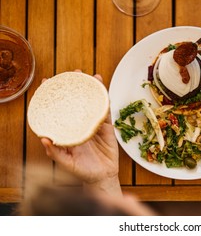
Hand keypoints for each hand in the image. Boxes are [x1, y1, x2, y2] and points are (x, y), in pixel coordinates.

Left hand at [40, 73, 120, 195]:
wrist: (102, 176)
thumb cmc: (82, 171)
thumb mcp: (66, 162)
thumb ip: (55, 152)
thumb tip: (43, 139)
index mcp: (68, 130)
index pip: (58, 108)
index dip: (53, 95)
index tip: (47, 81)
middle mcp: (80, 123)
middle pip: (76, 100)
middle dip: (75, 85)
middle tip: (73, 73)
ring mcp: (94, 123)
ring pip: (92, 102)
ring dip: (91, 88)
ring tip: (90, 76)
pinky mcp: (107, 126)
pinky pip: (106, 110)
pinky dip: (105, 98)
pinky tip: (103, 88)